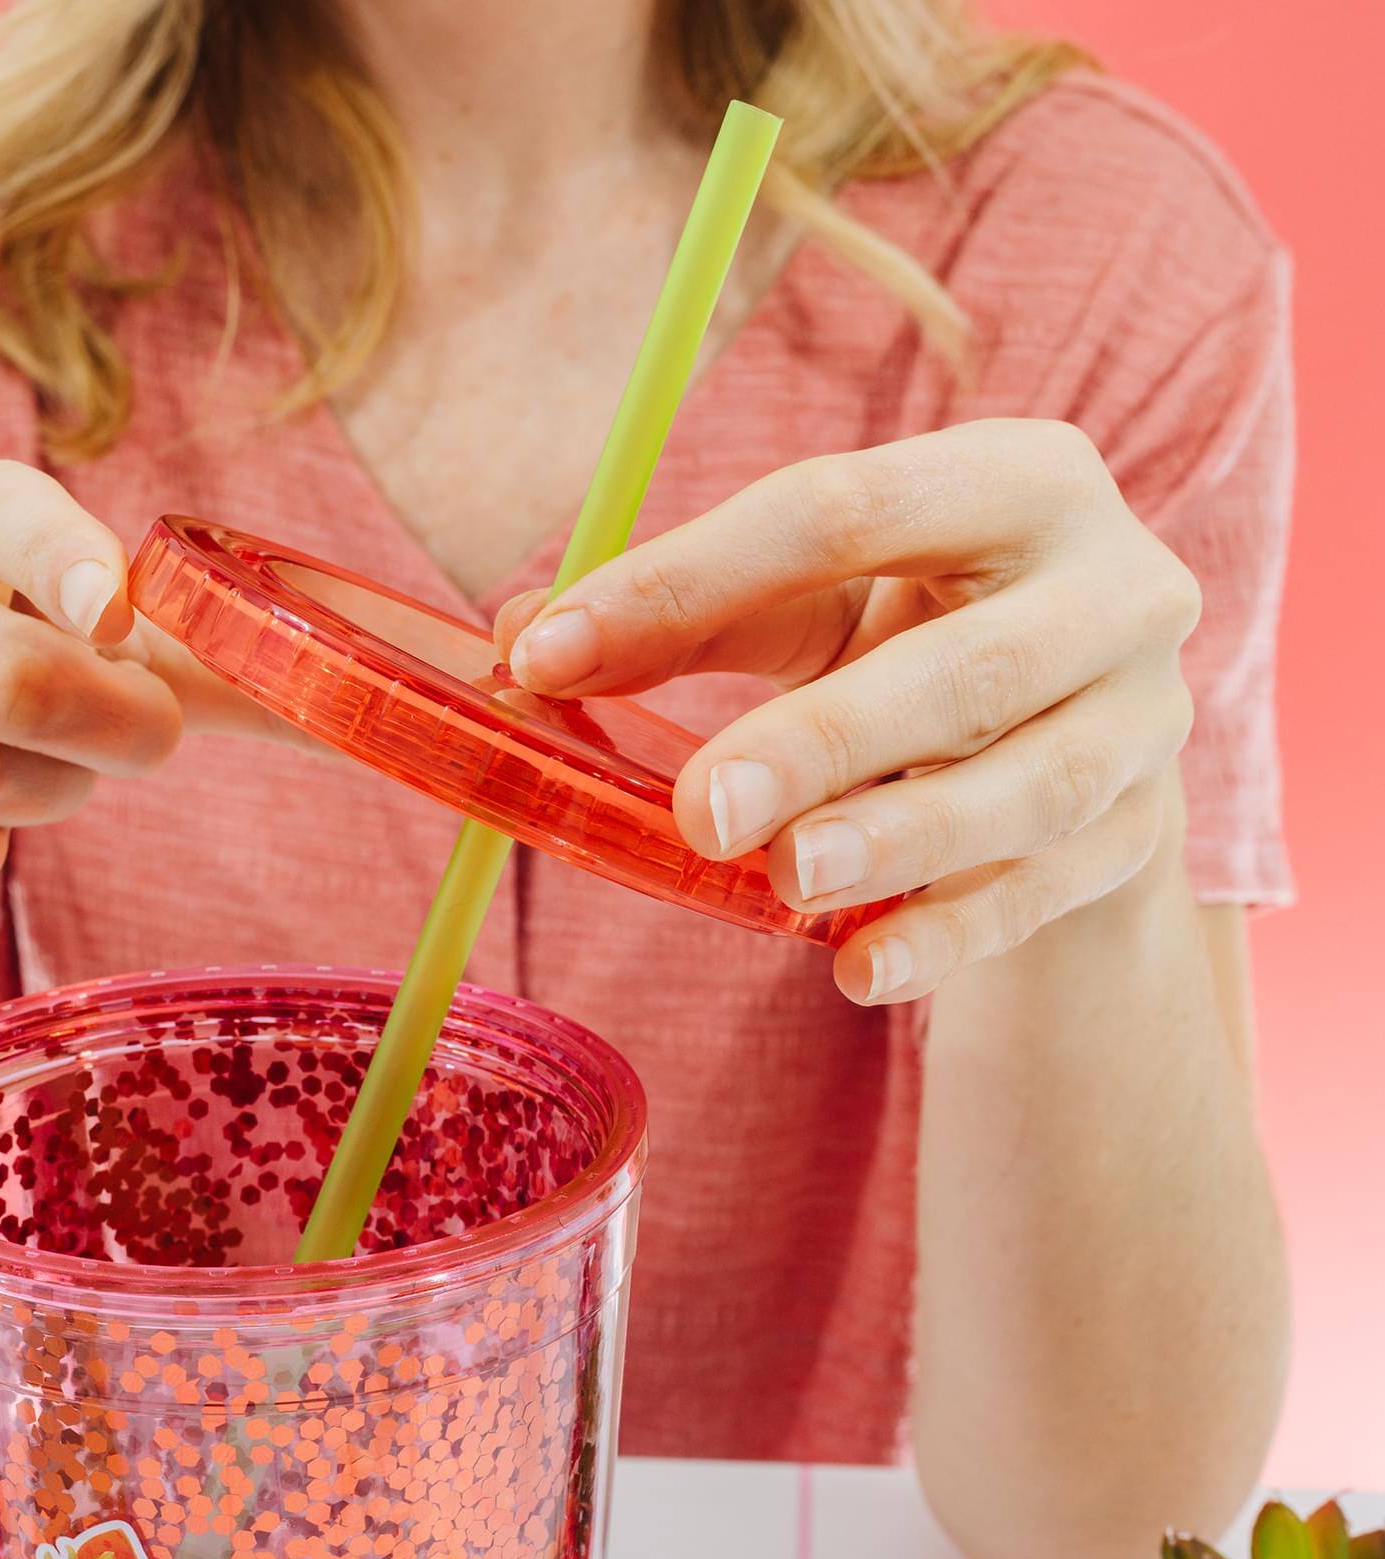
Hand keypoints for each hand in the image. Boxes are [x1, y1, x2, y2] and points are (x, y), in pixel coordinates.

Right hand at [0, 450, 293, 887]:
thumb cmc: (2, 672)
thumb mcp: (96, 642)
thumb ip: (217, 658)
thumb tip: (378, 705)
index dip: (59, 558)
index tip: (121, 616)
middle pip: (0, 677)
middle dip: (107, 735)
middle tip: (140, 746)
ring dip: (41, 800)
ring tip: (41, 777)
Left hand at [496, 420, 1201, 1003]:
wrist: (1071, 724)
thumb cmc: (911, 635)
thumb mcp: (809, 604)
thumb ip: (686, 616)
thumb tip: (526, 645)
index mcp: (1015, 477)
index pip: (843, 510)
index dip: (689, 577)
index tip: (548, 654)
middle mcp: (1114, 585)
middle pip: (970, 663)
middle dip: (826, 739)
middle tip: (704, 810)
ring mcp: (1145, 717)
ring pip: (1034, 787)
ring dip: (902, 840)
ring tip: (788, 878)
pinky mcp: (1145, 833)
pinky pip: (1049, 891)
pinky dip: (950, 936)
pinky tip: (859, 970)